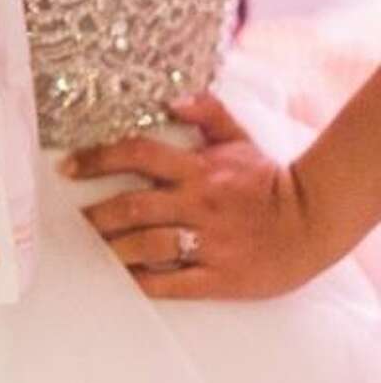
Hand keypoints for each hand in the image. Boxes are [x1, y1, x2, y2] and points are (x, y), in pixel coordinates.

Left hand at [62, 92, 325, 300]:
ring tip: (93, 251)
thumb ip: (206, 112)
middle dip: (96, 214)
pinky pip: (173, 283)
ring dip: (113, 248)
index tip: (68, 167)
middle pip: (133, 206)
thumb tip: (171, 99)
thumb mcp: (239, 138)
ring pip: (147, 245)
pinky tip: (123, 281)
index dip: (98, 158)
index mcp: (199, 169)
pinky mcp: (219, 277)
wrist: (314, 220)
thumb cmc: (270, 179)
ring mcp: (208, 242)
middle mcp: (198, 204)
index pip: (138, 154)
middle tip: (72, 221)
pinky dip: (143, 282)